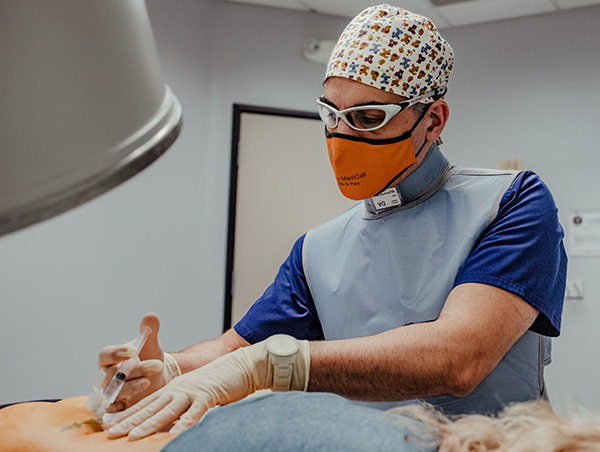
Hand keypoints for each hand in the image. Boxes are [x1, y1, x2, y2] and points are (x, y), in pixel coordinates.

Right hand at [98, 313, 167, 411]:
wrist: (159, 377)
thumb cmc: (150, 357)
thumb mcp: (151, 344)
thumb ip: (149, 330)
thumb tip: (151, 316)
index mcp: (110, 358)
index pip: (106, 354)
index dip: (117, 353)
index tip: (133, 350)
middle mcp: (107, 375)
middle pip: (114, 374)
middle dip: (135, 370)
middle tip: (156, 365)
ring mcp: (111, 391)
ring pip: (116, 390)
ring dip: (132, 386)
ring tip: (149, 381)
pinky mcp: (118, 405)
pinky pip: (113, 408)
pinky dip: (118, 408)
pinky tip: (128, 404)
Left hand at [104, 336, 308, 439]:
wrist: (241, 365)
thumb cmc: (219, 381)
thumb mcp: (195, 392)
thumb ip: (182, 406)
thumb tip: (170, 425)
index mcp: (173, 388)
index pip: (146, 403)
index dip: (127, 414)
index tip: (109, 425)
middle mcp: (178, 389)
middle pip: (150, 407)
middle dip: (129, 421)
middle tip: (110, 433)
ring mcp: (192, 391)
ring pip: (166, 410)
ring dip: (148, 425)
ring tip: (132, 438)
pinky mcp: (208, 395)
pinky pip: (194, 413)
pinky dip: (184, 425)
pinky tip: (174, 436)